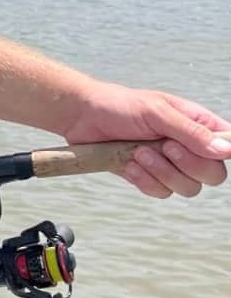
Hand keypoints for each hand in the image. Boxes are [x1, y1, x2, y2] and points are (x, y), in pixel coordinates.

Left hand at [60, 81, 230, 197]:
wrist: (82, 116)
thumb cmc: (117, 105)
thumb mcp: (155, 111)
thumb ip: (190, 131)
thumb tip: (225, 150)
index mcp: (195, 124)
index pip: (227, 145)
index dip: (222, 153)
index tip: (204, 151)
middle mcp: (187, 146)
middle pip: (213, 174)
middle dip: (188, 165)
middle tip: (165, 147)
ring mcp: (169, 164)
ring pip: (188, 188)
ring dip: (162, 172)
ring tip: (138, 152)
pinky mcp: (149, 177)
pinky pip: (161, 192)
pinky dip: (145, 180)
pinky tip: (129, 163)